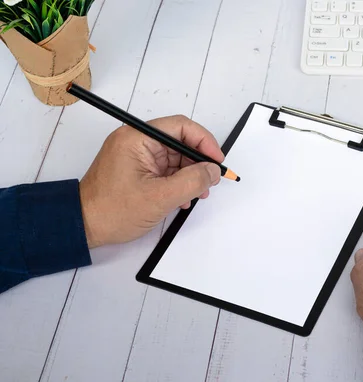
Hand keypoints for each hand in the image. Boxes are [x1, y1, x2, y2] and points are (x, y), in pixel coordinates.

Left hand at [79, 115, 223, 248]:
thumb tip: (213, 171)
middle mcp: (137, 141)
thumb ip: (192, 181)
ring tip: (197, 194)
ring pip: (176, 157)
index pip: (181, 127)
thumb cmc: (112, 210)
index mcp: (137, 138)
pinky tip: (183, 198)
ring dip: (190, 175)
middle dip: (198, 162)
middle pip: (180, 142)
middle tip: (210, 181)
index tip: (216, 160)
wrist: (83, 227)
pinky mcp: (138, 169)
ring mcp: (137, 155)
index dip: (204, 141)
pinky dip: (178, 182)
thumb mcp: (160, 197)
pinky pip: (166, 169)